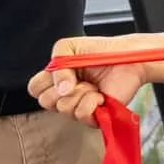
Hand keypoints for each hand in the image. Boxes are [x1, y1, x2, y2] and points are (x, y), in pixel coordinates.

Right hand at [28, 37, 146, 126]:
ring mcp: (78, 106)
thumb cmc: (101, 52)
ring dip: (80, 93)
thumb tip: (60, 88)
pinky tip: (100, 95)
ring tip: (93, 85)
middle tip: (79, 78)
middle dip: (62, 87)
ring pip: (64, 108)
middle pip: (45, 102)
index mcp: (56, 78)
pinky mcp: (94, 116)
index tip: (62, 71)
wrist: (128, 58)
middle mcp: (65, 95)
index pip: (35, 89)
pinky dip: (91, 103)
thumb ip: (57, 63)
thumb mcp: (70, 46)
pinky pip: (82, 115)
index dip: (44, 82)